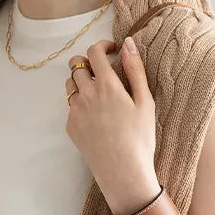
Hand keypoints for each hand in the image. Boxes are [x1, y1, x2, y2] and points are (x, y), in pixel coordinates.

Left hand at [64, 36, 161, 214]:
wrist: (123, 172)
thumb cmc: (140, 138)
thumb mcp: (145, 102)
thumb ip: (135, 70)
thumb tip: (128, 43)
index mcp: (106, 85)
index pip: (94, 52)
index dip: (102, 46)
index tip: (111, 50)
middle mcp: (85, 94)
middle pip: (76, 65)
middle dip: (89, 63)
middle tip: (104, 73)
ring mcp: (74, 111)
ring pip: (69, 85)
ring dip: (81, 81)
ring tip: (98, 93)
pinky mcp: (70, 126)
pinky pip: (70, 107)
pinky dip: (81, 104)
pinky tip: (97, 117)